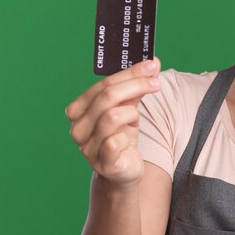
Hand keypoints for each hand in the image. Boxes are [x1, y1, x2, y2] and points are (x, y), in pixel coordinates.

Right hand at [66, 58, 161, 186]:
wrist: (124, 171)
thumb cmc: (122, 136)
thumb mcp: (128, 108)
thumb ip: (135, 87)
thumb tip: (152, 63)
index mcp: (78, 110)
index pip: (104, 84)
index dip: (130, 73)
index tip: (152, 65)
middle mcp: (78, 128)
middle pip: (108, 96)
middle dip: (136, 85)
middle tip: (156, 83)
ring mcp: (87, 147)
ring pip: (113, 117)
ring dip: (132, 113)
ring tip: (135, 119)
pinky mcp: (103, 163)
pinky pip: (116, 142)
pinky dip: (128, 135)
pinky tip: (129, 139)